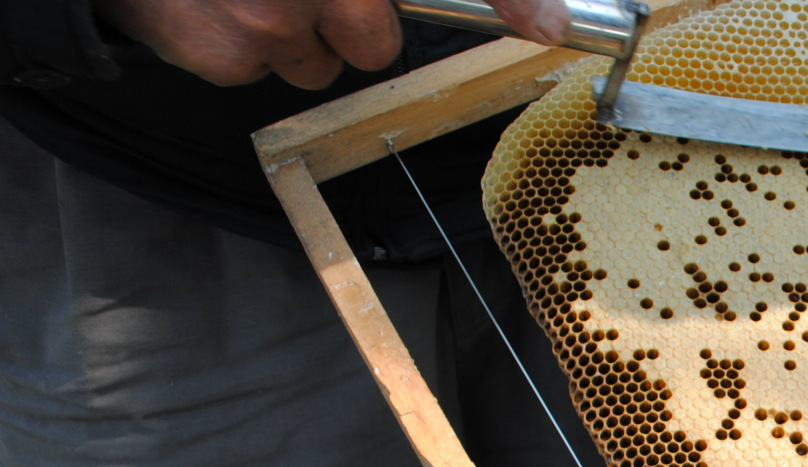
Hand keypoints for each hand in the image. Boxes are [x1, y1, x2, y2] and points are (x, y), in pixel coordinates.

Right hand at [93, 0, 570, 90]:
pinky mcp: (222, 49)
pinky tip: (208, 0)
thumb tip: (538, 15)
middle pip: (374, 37)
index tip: (552, 27)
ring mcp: (266, 13)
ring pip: (320, 58)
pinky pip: (261, 71)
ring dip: (292, 28)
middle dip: (344, 15)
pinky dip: (238, 44)